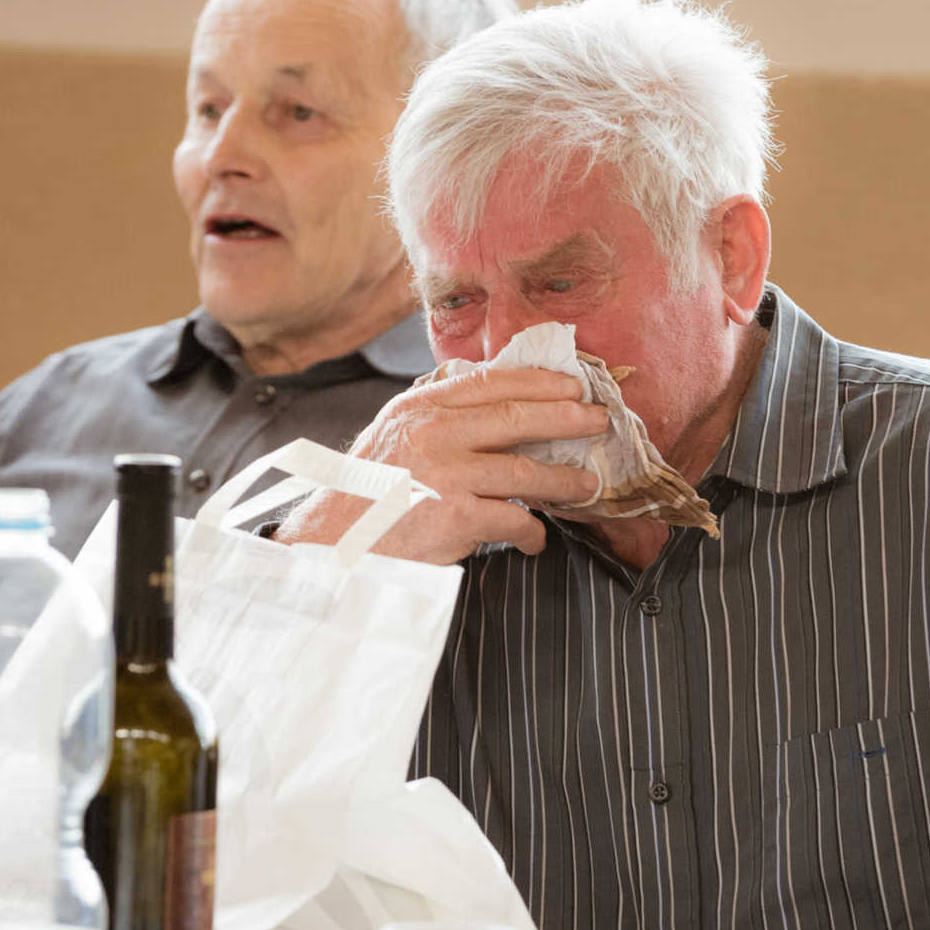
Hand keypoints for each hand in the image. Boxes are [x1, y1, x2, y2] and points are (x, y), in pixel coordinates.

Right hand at [276, 367, 607, 563]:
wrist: (331, 547)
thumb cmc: (366, 496)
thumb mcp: (392, 436)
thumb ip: (436, 414)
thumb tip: (493, 397)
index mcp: (419, 408)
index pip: (491, 382)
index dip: (539, 381)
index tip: (572, 384)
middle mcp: (432, 434)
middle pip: (517, 418)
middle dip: (567, 419)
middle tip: (598, 421)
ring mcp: (444, 476)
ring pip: (525, 474)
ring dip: (564, 481)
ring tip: (586, 485)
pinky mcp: (454, 519)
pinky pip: (513, 522)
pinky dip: (531, 533)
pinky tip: (535, 540)